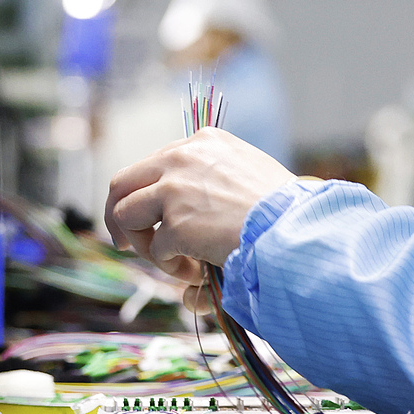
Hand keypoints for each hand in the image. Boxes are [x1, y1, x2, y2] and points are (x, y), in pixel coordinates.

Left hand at [105, 130, 296, 282]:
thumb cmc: (284, 209)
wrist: (294, 227)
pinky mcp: (174, 221)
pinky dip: (171, 267)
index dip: (146, 196)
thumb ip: (213, 194)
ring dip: (145, 247)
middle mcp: (181, 157)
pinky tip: (198, 272)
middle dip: (119, 217)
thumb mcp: (248, 179)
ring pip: (125, 216)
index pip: (154, 164)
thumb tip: (192, 225)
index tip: (148, 220)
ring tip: (178, 266)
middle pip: (122, 183)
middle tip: (125, 245)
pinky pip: (156, 250)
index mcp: (203, 141)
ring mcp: (174, 188)